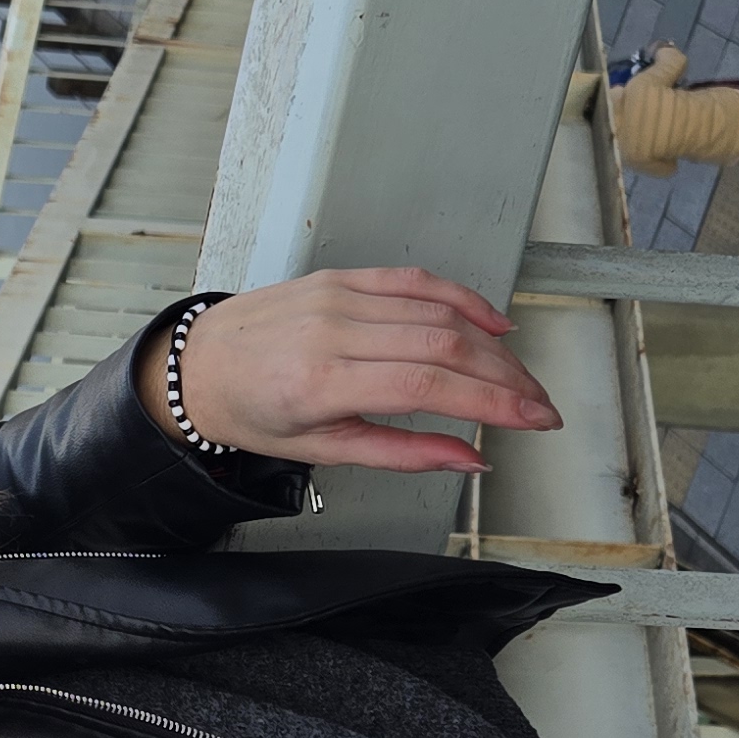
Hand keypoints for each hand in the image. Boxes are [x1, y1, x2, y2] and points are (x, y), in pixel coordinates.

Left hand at [143, 269, 560, 473]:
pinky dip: (461, 298)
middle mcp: (331, 331)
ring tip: (522, 377)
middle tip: (540, 405)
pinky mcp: (339, 277)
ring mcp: (337, 296)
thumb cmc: (252, 413)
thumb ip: (403, 454)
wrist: (199, 366)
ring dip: (493, 346)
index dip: (494, 402)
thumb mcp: (323, 450)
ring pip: (437, 312)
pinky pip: (413, 281)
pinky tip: (492, 324)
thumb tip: (472, 460)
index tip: (535, 420)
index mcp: (321, 382)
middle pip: (444, 346)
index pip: (428, 387)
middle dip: (507, 378)